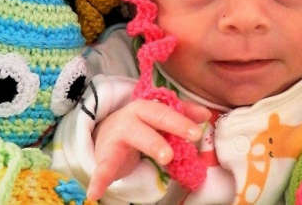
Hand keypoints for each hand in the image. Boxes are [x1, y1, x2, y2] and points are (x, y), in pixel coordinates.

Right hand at [87, 99, 210, 199]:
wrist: (105, 134)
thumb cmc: (140, 125)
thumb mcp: (158, 118)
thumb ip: (182, 114)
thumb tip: (206, 114)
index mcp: (146, 108)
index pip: (166, 111)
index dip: (182, 120)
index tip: (198, 131)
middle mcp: (131, 117)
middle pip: (153, 118)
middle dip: (172, 127)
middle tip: (192, 137)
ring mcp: (117, 136)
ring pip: (135, 138)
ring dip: (153, 145)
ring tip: (168, 158)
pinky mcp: (106, 157)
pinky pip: (103, 168)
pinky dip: (99, 180)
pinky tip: (95, 193)